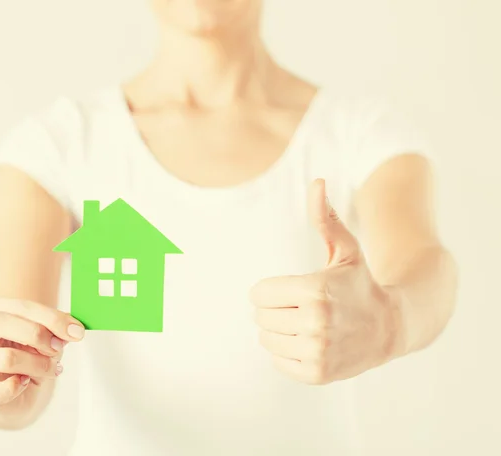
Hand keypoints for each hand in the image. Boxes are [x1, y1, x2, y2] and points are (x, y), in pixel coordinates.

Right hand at [0, 297, 84, 408]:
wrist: (12, 392)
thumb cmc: (24, 354)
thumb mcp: (40, 334)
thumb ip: (53, 327)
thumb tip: (73, 329)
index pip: (20, 306)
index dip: (51, 318)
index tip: (76, 331)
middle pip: (0, 322)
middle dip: (38, 335)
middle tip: (58, 347)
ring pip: (6, 358)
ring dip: (38, 364)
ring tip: (51, 368)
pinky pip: (0, 390)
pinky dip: (18, 387)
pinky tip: (25, 382)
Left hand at [250, 178, 400, 384]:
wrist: (390, 327)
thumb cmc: (360, 283)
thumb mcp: (346, 250)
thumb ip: (325, 219)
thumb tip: (317, 182)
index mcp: (315, 290)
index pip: (258, 293)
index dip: (271, 290)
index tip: (293, 290)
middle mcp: (316, 323)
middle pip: (260, 316)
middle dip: (275, 309)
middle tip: (301, 307)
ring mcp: (317, 351)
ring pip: (266, 339)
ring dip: (279, 331)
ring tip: (306, 324)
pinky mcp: (317, 373)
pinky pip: (277, 362)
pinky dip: (287, 353)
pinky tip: (310, 343)